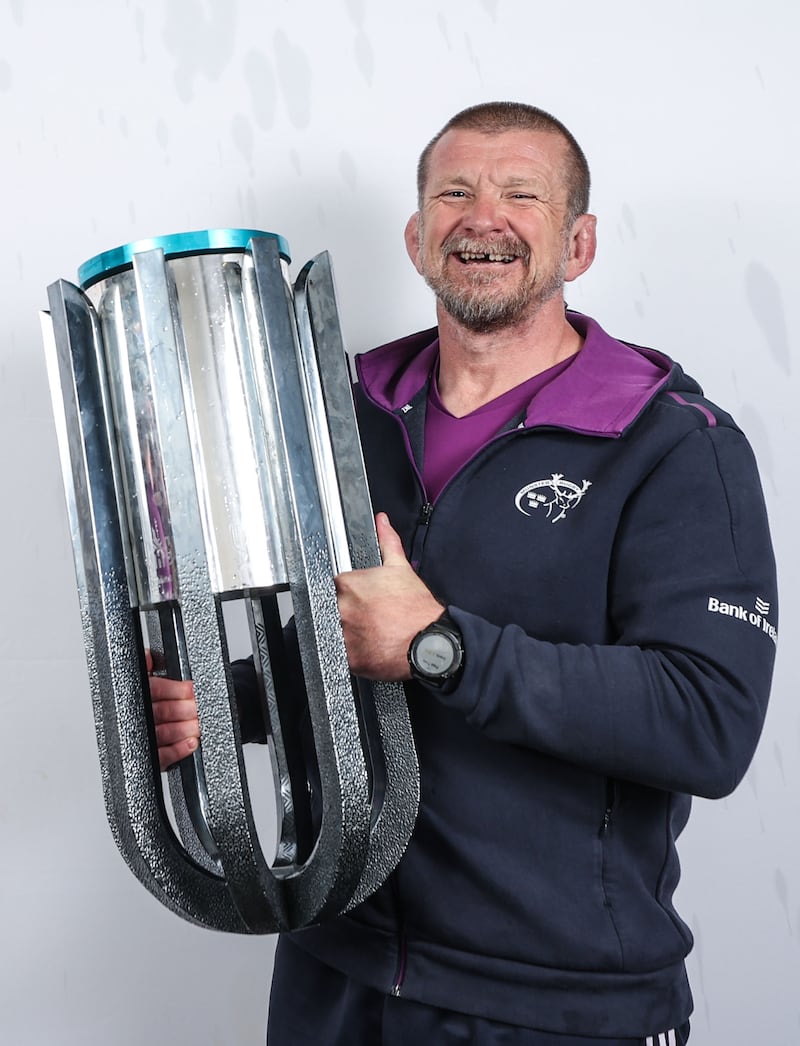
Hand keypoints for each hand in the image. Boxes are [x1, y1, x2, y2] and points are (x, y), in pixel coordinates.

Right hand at [146, 650, 199, 770]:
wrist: (155, 722)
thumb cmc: (152, 697)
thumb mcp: (146, 676)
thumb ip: (148, 664)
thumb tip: (149, 657)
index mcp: (136, 695)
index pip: (153, 689)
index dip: (173, 689)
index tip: (191, 688)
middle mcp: (137, 718)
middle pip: (161, 712)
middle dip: (184, 708)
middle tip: (198, 705)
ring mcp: (144, 740)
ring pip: (162, 734)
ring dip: (184, 728)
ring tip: (198, 724)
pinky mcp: (152, 759)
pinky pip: (163, 757)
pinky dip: (179, 750)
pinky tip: (192, 742)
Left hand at [334, 513, 443, 679]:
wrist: (430, 643)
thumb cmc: (417, 609)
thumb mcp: (401, 569)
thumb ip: (387, 542)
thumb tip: (382, 523)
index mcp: (348, 584)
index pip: (334, 585)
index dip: (349, 593)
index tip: (361, 599)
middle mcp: (341, 609)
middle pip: (331, 608)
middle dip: (346, 612)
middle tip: (368, 617)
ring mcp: (343, 635)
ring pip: (334, 632)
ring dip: (346, 632)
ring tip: (369, 633)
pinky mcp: (348, 658)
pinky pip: (341, 654)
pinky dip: (352, 652)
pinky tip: (369, 647)